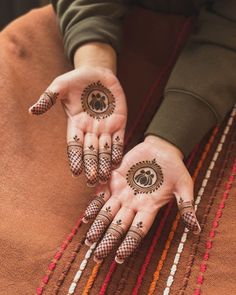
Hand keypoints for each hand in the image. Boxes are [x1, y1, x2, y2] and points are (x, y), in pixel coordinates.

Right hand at [29, 66, 126, 185]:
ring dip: (105, 164)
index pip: (75, 144)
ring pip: (105, 150)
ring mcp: (106, 128)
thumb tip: (32, 110)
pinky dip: (118, 151)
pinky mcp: (119, 123)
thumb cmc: (78, 80)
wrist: (99, 73)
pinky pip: (119, 140)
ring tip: (105, 178)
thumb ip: (49, 98)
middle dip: (91, 166)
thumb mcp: (61, 86)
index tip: (75, 172)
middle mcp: (91, 130)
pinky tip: (118, 162)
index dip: (75, 157)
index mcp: (76, 124)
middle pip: (90, 151)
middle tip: (92, 181)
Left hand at [82, 136, 200, 262]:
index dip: (128, 243)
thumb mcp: (183, 185)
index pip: (137, 230)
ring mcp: (122, 191)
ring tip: (88, 240)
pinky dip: (93, 204)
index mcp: (149, 207)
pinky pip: (100, 193)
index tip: (118, 257)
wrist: (161, 149)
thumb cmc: (174, 168)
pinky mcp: (113, 178)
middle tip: (96, 256)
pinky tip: (86, 216)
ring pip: (107, 212)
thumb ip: (186, 205)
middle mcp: (133, 203)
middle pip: (118, 225)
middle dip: (107, 240)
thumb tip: (196, 228)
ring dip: (97, 226)